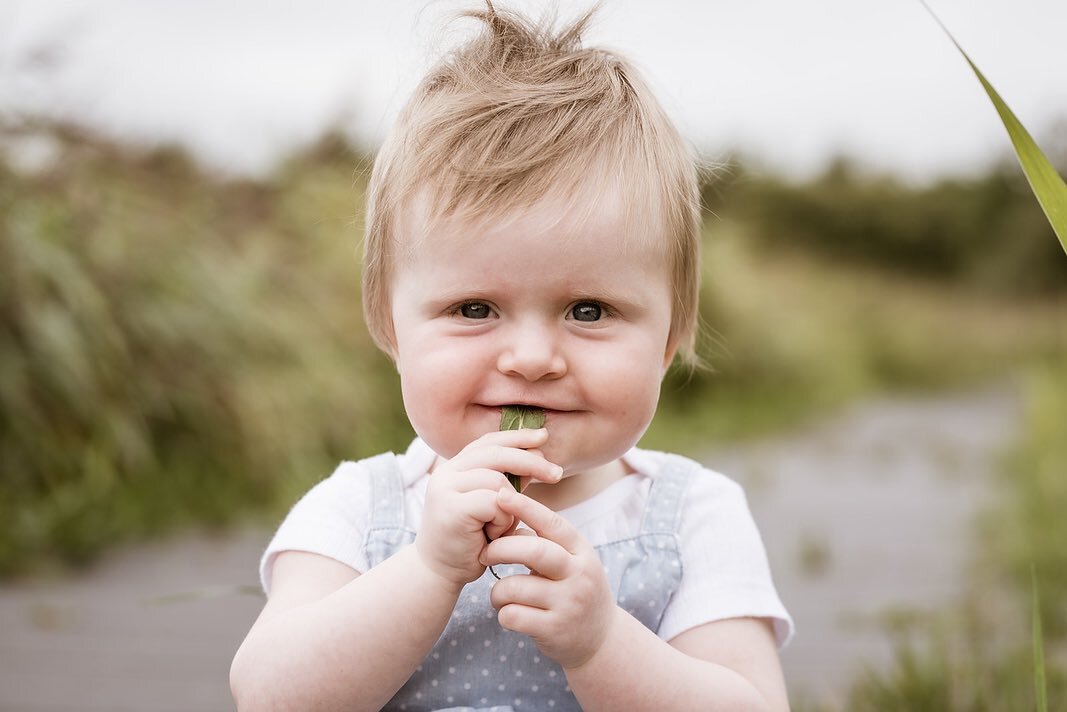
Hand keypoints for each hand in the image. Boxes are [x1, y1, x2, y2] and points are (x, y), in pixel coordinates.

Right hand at [416, 429, 561, 587]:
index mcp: (454, 467)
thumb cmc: (470, 541)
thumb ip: (510, 481)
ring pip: (497, 480)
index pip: (489, 441)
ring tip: (500, 529)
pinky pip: (494, 502)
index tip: (543, 437)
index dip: (517, 437)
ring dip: (511, 507)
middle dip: (530, 461)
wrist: (439, 574)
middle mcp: (446, 472)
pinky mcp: (451, 507)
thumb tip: (539, 455)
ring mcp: (445, 488)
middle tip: (557, 474)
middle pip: (496, 453)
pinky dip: (502, 520)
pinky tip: (493, 536)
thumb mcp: (494, 507)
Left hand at [485, 486, 615, 669]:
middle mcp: (579, 575)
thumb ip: (544, 541)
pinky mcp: (555, 631)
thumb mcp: (571, 561)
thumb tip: (508, 515)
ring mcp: (568, 604)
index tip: (500, 494)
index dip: (525, 507)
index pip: (552, 523)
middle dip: (501, 548)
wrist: (600, 638)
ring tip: (501, 595)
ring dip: (497, 591)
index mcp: (581, 551)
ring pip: (515, 588)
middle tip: (486, 553)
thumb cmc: (574, 590)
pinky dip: (503, 613)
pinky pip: (512, 616)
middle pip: (533, 551)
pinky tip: (510, 614)